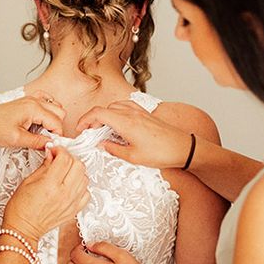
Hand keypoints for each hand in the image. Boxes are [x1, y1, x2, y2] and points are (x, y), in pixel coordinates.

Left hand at [0, 91, 65, 149]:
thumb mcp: (17, 139)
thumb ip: (37, 142)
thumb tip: (51, 145)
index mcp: (34, 109)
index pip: (57, 122)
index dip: (57, 136)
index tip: (52, 145)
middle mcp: (34, 101)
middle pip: (59, 113)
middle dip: (57, 127)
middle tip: (47, 139)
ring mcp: (30, 99)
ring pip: (55, 106)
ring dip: (53, 119)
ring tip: (43, 132)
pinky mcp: (26, 102)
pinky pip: (45, 101)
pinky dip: (48, 111)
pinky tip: (41, 121)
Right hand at [3, 146, 88, 241]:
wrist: (23, 229)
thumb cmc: (20, 208)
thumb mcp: (28, 181)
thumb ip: (44, 166)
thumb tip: (52, 154)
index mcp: (50, 185)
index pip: (64, 158)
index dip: (59, 150)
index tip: (53, 151)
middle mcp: (64, 194)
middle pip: (78, 165)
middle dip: (69, 158)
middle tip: (60, 160)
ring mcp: (71, 203)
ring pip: (85, 177)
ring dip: (76, 171)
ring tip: (65, 172)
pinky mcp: (74, 210)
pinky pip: (86, 193)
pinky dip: (80, 186)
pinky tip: (71, 185)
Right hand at [75, 101, 190, 168]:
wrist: (183, 148)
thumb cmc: (161, 153)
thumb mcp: (133, 157)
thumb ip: (113, 149)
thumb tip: (101, 145)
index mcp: (126, 123)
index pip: (98, 113)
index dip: (85, 120)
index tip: (80, 129)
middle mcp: (131, 113)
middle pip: (105, 109)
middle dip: (93, 119)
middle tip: (90, 133)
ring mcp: (139, 112)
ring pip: (114, 106)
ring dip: (105, 115)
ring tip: (103, 129)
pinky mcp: (146, 114)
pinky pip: (126, 106)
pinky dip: (117, 112)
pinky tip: (118, 123)